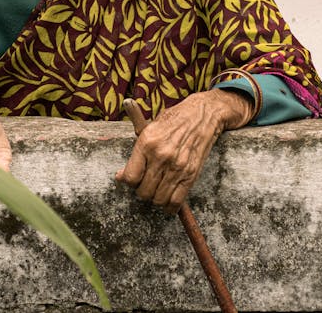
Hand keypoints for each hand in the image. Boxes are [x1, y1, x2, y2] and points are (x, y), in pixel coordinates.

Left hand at [115, 89, 252, 213]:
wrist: (201, 115)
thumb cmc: (172, 120)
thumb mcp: (149, 127)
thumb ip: (135, 152)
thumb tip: (120, 176)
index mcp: (147, 143)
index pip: (130, 176)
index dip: (125, 181)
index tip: (125, 179)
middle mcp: (161, 156)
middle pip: (143, 191)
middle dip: (140, 191)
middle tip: (142, 184)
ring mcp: (177, 167)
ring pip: (158, 199)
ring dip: (154, 199)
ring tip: (154, 190)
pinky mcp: (191, 174)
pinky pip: (177, 201)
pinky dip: (170, 206)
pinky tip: (166, 202)